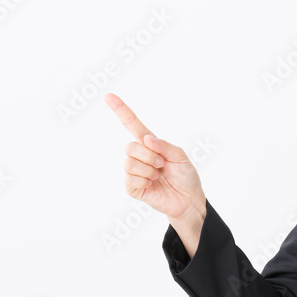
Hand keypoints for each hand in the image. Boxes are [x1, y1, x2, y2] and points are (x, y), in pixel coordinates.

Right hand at [104, 92, 205, 223]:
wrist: (188, 199)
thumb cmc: (185, 175)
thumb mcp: (180, 155)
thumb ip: (163, 145)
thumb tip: (146, 139)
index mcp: (150, 144)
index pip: (132, 124)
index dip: (121, 110)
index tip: (108, 96)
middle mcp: (139, 155)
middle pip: (130, 147)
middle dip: (149, 156)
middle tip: (162, 165)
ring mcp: (134, 172)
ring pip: (129, 163)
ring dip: (148, 170)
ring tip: (158, 175)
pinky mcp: (133, 187)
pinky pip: (130, 180)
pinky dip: (144, 181)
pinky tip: (151, 185)